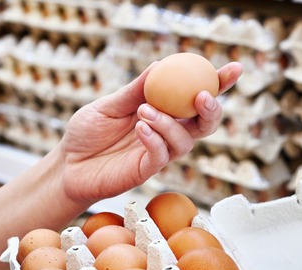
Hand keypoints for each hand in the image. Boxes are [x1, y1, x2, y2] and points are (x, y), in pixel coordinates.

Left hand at [56, 62, 242, 205]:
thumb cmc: (88, 132)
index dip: (218, 85)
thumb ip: (136, 90)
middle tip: (202, 96)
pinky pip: (161, 156)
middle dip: (212, 110)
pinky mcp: (145, 171)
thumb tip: (160, 66)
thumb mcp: (110, 104)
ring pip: (185, 141)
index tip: (234, 70)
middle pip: (204, 124)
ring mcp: (158, 153)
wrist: (67, 163)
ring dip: (170, 122)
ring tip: (144, 111)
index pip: (195, 98)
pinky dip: (155, 139)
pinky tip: (141, 127)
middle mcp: (167, 134)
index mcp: (163, 112)